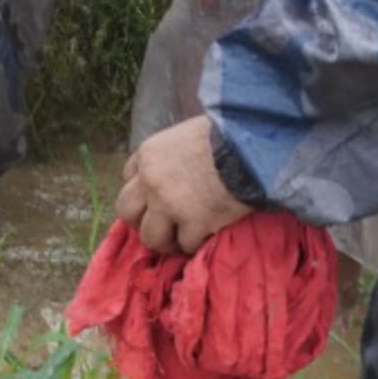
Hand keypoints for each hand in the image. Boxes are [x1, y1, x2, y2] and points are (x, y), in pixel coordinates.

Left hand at [116, 116, 251, 254]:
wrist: (250, 146)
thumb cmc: (225, 133)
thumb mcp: (186, 134)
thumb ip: (172, 154)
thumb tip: (177, 170)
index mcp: (148, 154)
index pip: (127, 179)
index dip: (142, 192)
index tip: (156, 199)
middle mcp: (150, 180)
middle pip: (126, 211)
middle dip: (141, 221)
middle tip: (161, 225)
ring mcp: (169, 204)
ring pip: (150, 237)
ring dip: (166, 240)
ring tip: (181, 239)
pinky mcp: (194, 224)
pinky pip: (185, 245)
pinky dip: (196, 244)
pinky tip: (206, 235)